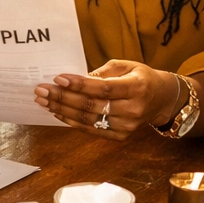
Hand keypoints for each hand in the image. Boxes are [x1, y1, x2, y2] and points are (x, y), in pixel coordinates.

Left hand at [33, 59, 177, 139]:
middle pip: (92, 105)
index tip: (58, 79)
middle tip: (42, 90)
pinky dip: (72, 121)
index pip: (104, 89)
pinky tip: (58, 112)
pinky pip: (92, 130)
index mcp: (137, 87)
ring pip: (88, 119)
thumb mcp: (125, 66)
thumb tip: (75, 79)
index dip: (80, 85)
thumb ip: (101, 73)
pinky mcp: (120, 136)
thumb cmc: (141, 78)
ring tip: (44, 101)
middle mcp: (133, 109)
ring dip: (62, 110)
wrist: (161, 99)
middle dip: (63, 97)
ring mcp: (127, 126)